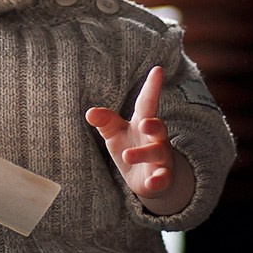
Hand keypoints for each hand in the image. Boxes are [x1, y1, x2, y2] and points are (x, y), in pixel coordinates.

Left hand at [86, 66, 193, 213]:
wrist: (149, 178)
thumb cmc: (130, 147)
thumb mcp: (115, 133)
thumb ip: (105, 121)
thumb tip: (90, 112)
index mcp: (143, 122)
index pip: (148, 102)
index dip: (152, 87)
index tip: (157, 69)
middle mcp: (156, 138)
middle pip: (158, 127)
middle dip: (154, 125)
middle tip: (144, 124)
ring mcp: (161, 158)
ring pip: (158, 152)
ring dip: (144, 153)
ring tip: (126, 155)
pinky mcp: (162, 177)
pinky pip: (163, 178)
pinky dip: (158, 180)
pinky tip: (151, 182)